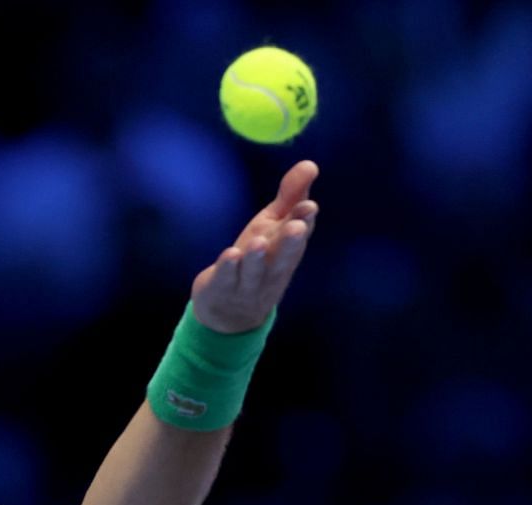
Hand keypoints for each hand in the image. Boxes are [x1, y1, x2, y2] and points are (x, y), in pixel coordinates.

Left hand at [190, 160, 318, 333]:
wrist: (230, 313)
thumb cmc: (258, 258)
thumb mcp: (273, 225)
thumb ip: (291, 196)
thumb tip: (310, 164)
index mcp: (286, 251)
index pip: (299, 237)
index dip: (304, 222)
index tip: (309, 206)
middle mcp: (271, 269)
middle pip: (282, 257)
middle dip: (290, 242)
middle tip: (297, 227)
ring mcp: (247, 283)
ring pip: (254, 271)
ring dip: (257, 257)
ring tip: (258, 240)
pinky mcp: (222, 289)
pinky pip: (226, 279)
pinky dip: (229, 268)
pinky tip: (230, 254)